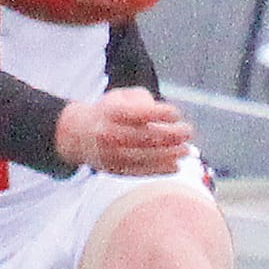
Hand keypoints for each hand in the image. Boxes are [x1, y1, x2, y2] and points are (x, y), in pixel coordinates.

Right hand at [55, 86, 192, 174]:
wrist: (80, 136)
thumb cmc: (111, 111)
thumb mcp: (121, 97)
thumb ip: (143, 99)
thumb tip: (163, 114)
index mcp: (111, 113)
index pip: (139, 114)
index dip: (161, 114)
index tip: (176, 113)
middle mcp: (109, 135)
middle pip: (144, 137)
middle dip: (171, 135)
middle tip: (188, 131)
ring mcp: (112, 155)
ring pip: (144, 157)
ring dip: (169, 154)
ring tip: (186, 150)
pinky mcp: (115, 169)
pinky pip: (140, 171)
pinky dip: (159, 170)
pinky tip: (175, 166)